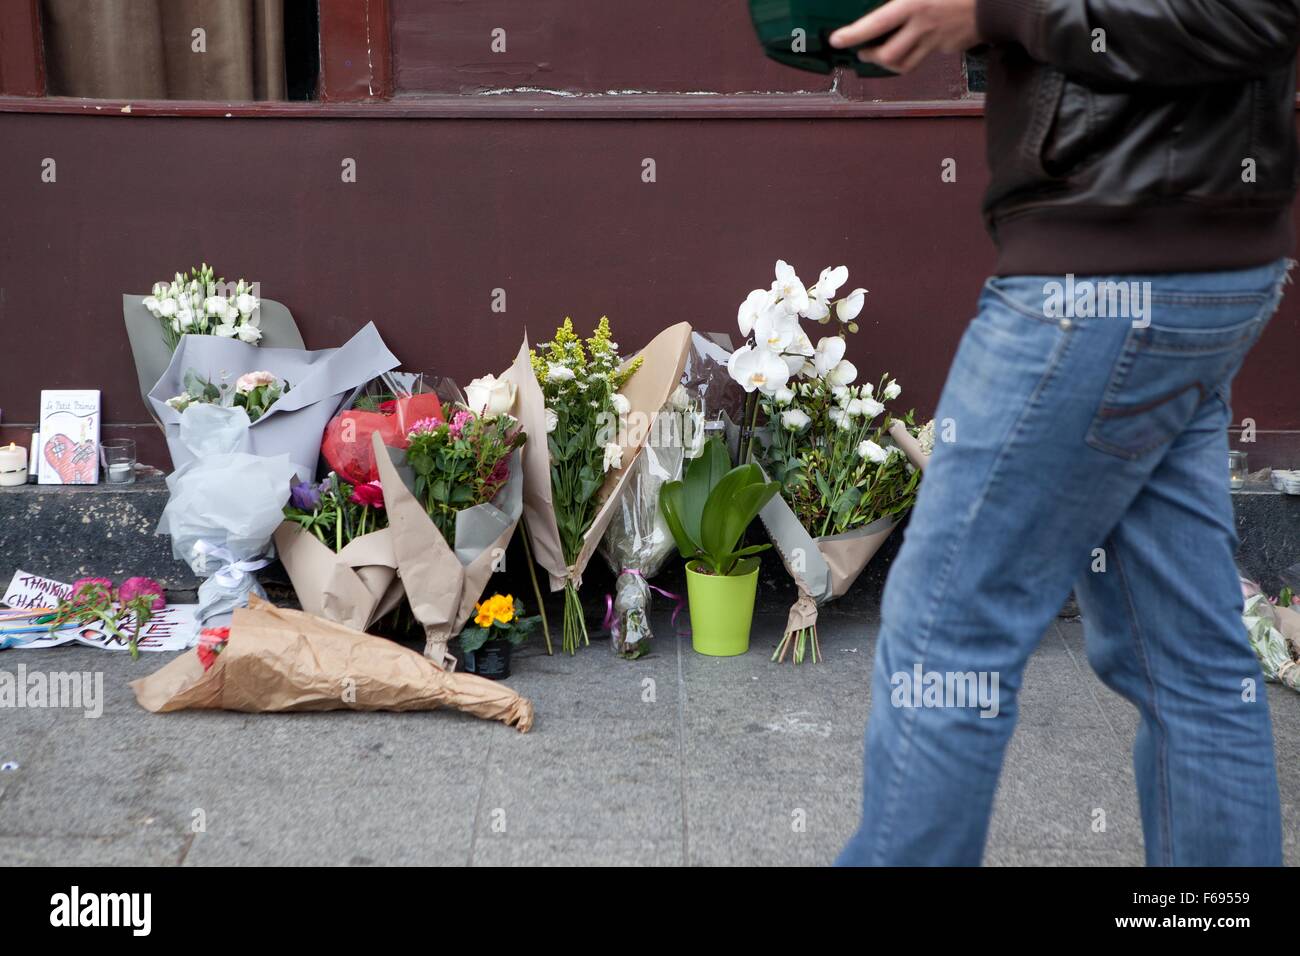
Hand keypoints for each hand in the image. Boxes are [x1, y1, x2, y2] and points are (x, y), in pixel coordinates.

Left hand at [829, 0, 979, 74]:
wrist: (1001, 2)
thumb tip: (891, 2)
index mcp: (915, 4)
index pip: (875, 24)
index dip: (853, 34)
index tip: (837, 40)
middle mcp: (923, 26)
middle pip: (888, 55)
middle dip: (870, 56)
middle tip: (861, 51)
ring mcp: (936, 41)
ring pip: (904, 64)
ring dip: (888, 63)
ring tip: (880, 54)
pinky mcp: (947, 48)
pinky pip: (925, 55)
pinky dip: (914, 52)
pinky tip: (913, 41)